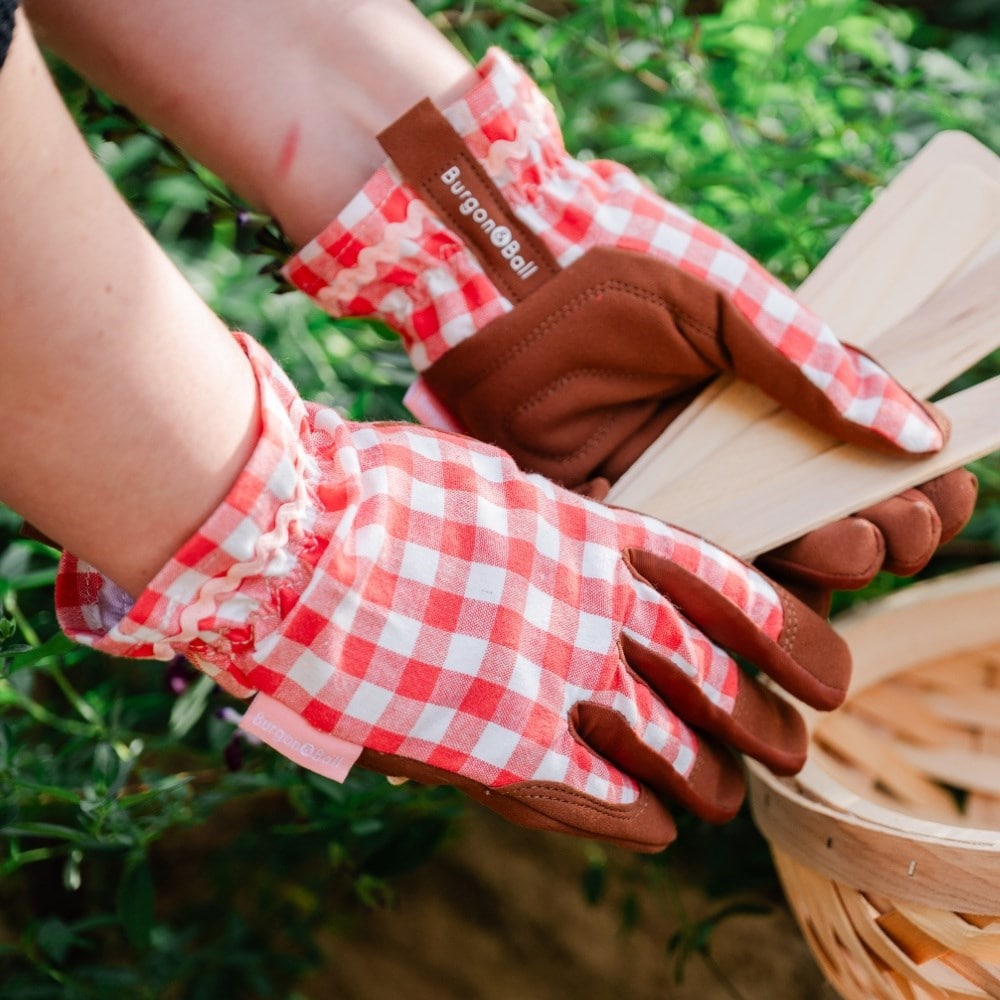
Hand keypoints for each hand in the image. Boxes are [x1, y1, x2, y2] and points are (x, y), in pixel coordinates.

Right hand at [57, 333, 849, 851]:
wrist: (289, 538)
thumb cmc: (380, 493)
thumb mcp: (491, 486)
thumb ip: (559, 526)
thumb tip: (598, 551)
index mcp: (596, 535)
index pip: (742, 592)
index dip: (798, 637)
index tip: (821, 667)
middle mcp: (593, 610)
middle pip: (730, 689)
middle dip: (770, 725)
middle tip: (779, 742)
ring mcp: (551, 683)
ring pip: (685, 759)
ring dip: (711, 781)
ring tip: (717, 792)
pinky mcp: (497, 749)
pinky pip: (607, 804)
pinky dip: (641, 819)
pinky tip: (650, 822)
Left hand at [282, 47, 969, 599]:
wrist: (501, 277)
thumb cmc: (617, 269)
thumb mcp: (731, 309)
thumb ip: (817, 369)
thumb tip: (923, 431)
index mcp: (766, 401)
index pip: (861, 463)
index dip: (913, 490)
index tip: (938, 495)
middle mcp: (725, 456)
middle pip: (822, 527)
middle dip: (877, 539)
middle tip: (885, 529)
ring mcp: (671, 492)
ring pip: (757, 563)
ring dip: (812, 569)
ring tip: (840, 549)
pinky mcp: (609, 517)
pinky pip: (670, 567)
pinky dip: (706, 568)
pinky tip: (727, 548)